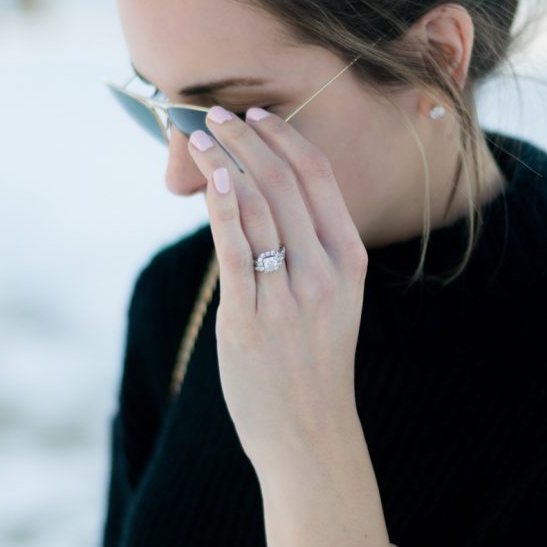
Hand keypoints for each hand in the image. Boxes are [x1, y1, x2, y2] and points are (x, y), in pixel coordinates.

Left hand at [185, 104, 367, 468]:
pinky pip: (236, 251)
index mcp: (349, 260)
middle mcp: (324, 272)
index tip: (257, 114)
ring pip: (257, 208)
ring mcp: (289, 296)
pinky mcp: (250, 320)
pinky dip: (222, 208)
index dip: (285, 138)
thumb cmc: (315, 361)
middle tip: (214, 114)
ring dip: (223, 163)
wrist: (310, 432)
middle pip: (283, 182)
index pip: (319, 178)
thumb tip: (265, 196)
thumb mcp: (335, 299)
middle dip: (245, 139)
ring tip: (197, 137)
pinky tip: (209, 179)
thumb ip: (312, 250)